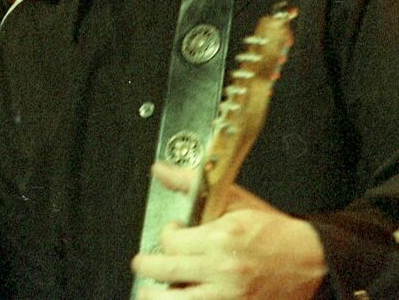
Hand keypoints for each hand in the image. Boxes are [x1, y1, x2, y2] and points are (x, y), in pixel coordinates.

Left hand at [131, 162, 326, 298]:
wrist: (313, 261)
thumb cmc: (273, 233)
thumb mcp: (233, 200)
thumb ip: (190, 184)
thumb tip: (161, 170)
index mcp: (220, 240)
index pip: (170, 243)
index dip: (166, 236)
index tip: (171, 233)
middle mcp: (223, 272)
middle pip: (164, 273)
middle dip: (147, 267)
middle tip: (144, 265)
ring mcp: (230, 298)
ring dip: (156, 296)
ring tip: (150, 291)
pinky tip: (180, 298)